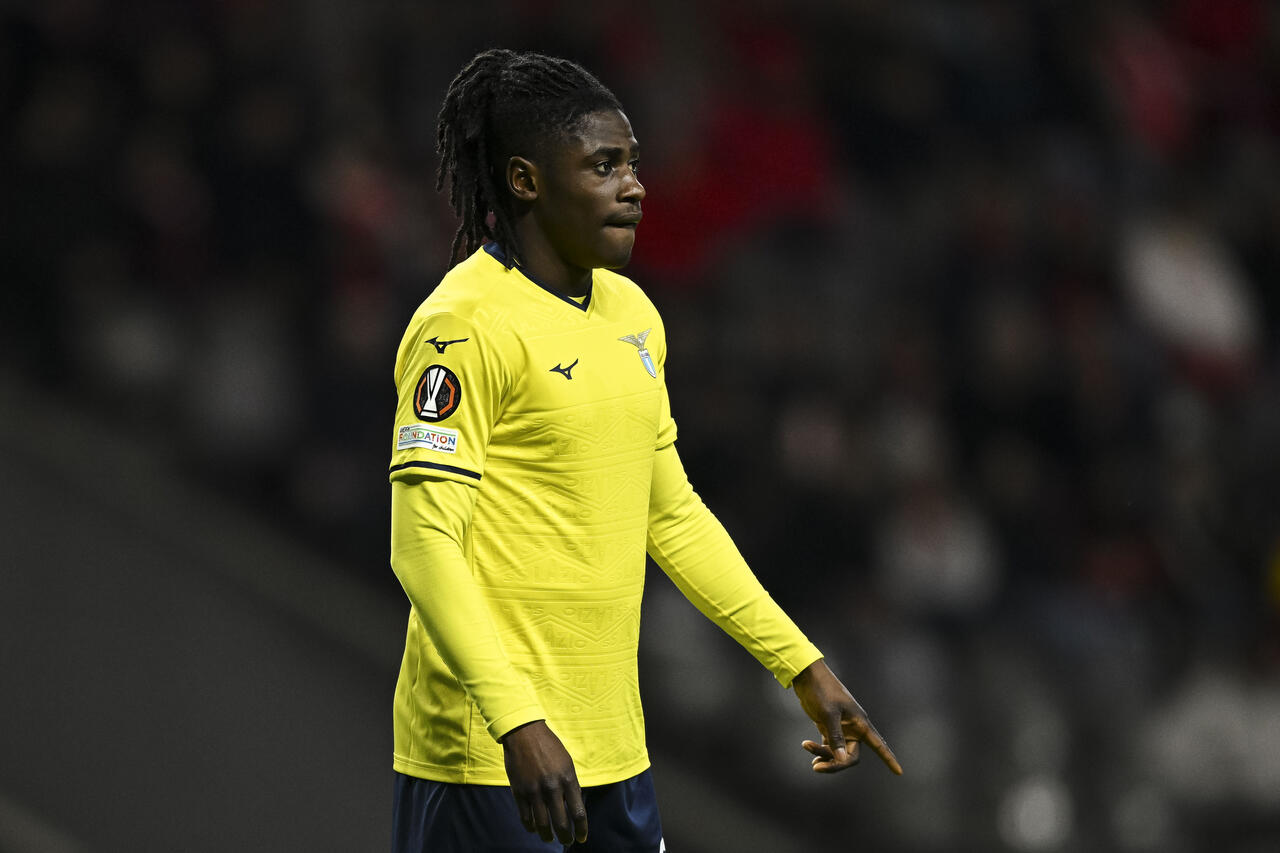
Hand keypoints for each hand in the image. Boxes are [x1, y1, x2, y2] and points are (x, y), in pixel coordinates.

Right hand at [501, 720, 588, 844]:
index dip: (581, 830)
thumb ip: (571, 784)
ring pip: (542, 825)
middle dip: (566, 838)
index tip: (581, 838)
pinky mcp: (519, 792)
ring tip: (550, 839)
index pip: (578, 813)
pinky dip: (531, 827)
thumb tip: (573, 805)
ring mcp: (534, 791)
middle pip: (561, 824)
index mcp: (568, 779)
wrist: (524, 733)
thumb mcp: (567, 762)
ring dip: (547, 836)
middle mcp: (552, 788)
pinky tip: (534, 829)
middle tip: (567, 842)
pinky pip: (526, 818)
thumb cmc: (549, 746)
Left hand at [792, 660, 902, 774]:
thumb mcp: (829, 714)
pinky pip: (828, 745)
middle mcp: (854, 728)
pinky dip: (819, 749)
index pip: (879, 745)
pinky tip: (807, 746)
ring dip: (825, 756)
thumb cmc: (822, 691)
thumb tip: (841, 759)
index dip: (889, 759)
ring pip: (837, 753)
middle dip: (836, 764)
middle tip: (817, 766)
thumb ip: (835, 736)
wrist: (809, 677)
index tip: (899, 772)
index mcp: (860, 724)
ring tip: (809, 754)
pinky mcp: (829, 727)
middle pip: (850, 756)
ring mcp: (841, 728)